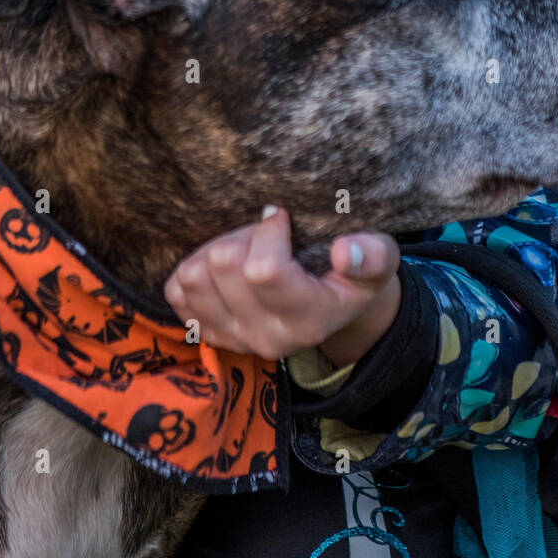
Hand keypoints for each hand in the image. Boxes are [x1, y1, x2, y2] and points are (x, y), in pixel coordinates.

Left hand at [163, 206, 400, 365]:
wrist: (337, 312)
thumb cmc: (356, 275)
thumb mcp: (381, 261)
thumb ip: (373, 256)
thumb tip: (346, 251)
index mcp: (309, 320)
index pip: (262, 270)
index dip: (268, 231)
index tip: (281, 217)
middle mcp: (266, 338)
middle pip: (222, 265)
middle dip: (243, 235)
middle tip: (266, 233)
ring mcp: (234, 339)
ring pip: (193, 276)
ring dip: (217, 249)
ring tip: (247, 247)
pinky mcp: (208, 334)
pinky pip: (176, 292)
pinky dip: (195, 268)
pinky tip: (226, 266)